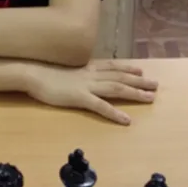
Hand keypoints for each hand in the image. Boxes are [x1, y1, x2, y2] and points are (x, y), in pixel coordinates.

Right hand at [24, 60, 157, 124]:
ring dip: (135, 93)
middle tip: (155, 85)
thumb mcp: (63, 68)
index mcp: (86, 66)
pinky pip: (101, 106)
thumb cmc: (43, 71)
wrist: (31, 72)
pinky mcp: (79, 97)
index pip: (112, 66)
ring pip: (116, 88)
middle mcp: (90, 74)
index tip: (141, 71)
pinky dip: (115, 113)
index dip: (127, 68)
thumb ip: (75, 71)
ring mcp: (86, 85)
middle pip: (119, 77)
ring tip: (150, 98)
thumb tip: (80, 73)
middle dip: (139, 81)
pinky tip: (126, 120)